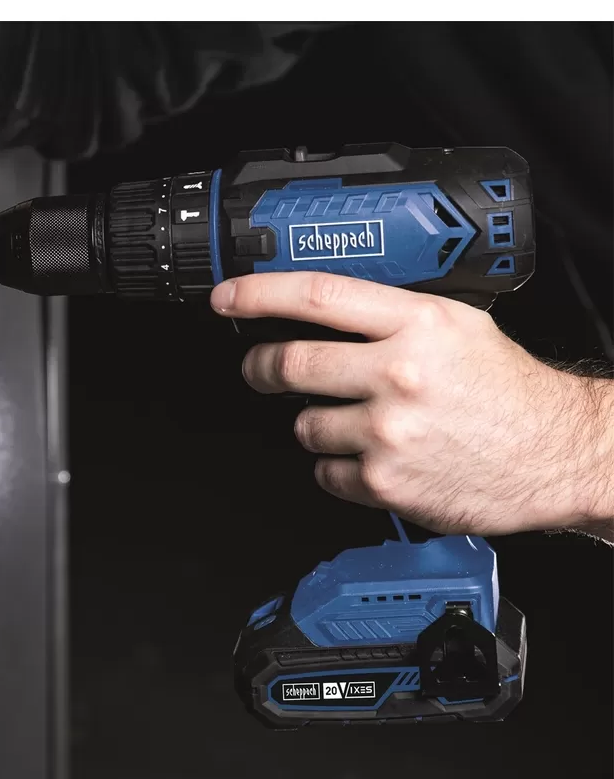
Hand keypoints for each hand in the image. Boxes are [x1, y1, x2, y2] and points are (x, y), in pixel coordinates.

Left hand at [210, 272, 613, 538]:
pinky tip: (371, 456)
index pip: (315, 296)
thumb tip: (325, 310)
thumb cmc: (509, 392)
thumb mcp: (460, 326)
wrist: (551, 454)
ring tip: (352, 422)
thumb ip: (394, 314)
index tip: (227, 299)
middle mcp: (398, 375)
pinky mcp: (384, 483)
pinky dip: (336, 466)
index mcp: (418, 325)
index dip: (257, 294)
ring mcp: (387, 433)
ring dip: (312, 422)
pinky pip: (325, 472)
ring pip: (304, 425)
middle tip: (259, 369)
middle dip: (260, 367)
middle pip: (289, 364)